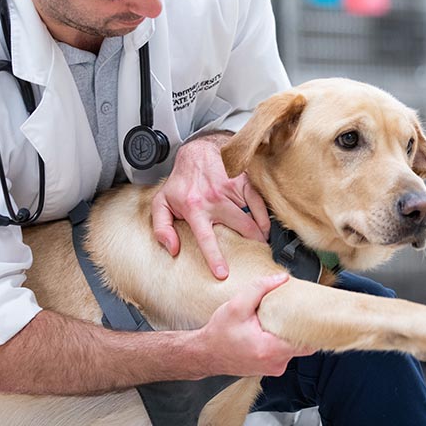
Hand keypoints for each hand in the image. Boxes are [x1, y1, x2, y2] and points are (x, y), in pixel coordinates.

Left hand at [152, 133, 269, 278]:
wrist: (197, 152)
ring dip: (261, 233)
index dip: (215, 257)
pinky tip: (265, 226)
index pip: (206, 238)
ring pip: (253, 217)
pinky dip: (265, 217)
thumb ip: (161, 228)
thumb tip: (172, 249)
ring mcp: (231, 189)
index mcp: (194, 208)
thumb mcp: (161, 203)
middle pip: (241, 228)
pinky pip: (259, 202)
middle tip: (256, 256)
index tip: (222, 273)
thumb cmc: (181, 182)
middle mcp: (215, 199)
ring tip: (262, 243)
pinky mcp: (243, 181)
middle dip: (252, 244)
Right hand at [199, 273, 315, 376]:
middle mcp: (275, 363)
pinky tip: (271, 328)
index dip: (312, 326)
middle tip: (297, 309)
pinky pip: (285, 352)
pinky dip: (281, 339)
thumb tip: (282, 278)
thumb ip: (260, 288)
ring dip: (289, 332)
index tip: (312, 312)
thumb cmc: (219, 333)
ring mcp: (274, 368)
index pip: (307, 342)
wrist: (206, 353)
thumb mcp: (237, 305)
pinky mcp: (270, 367)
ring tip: (280, 317)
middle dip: (301, 326)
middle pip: (303, 345)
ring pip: (294, 348)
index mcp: (270, 349)